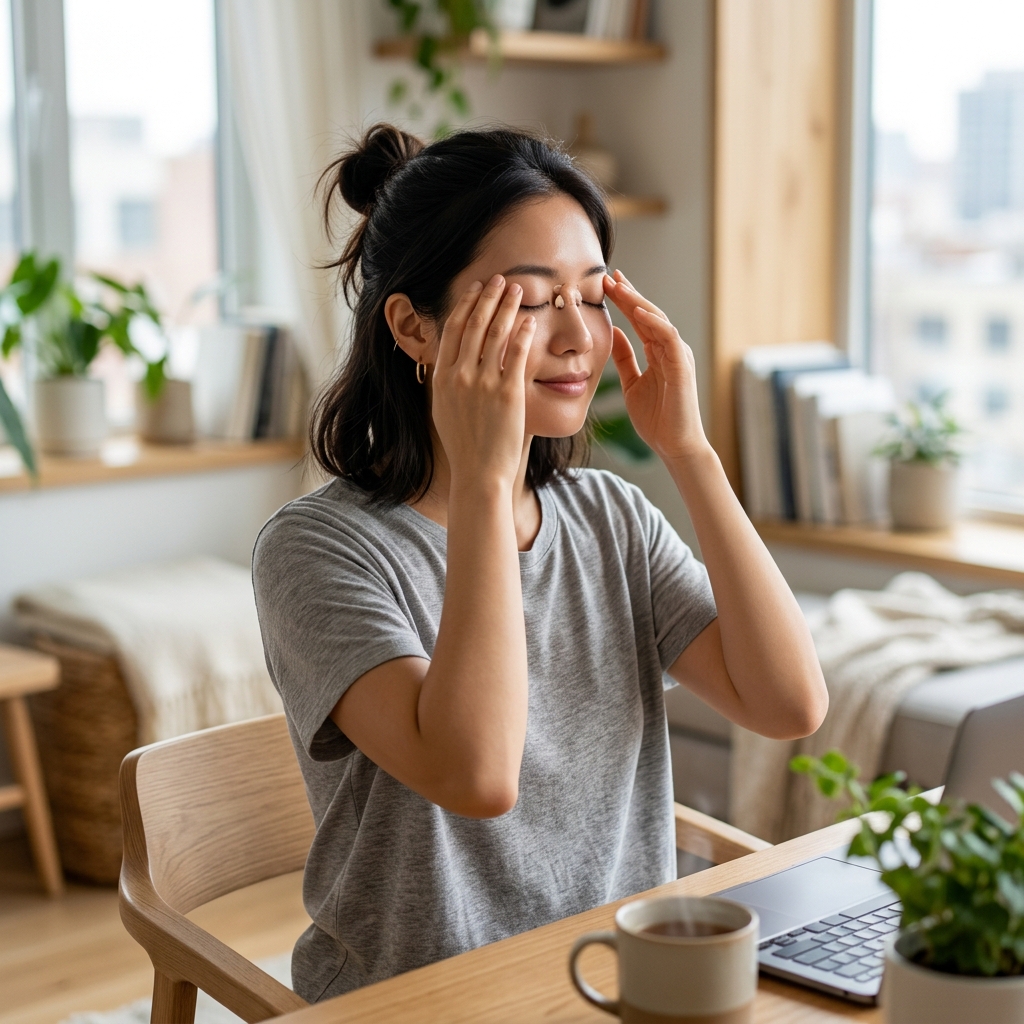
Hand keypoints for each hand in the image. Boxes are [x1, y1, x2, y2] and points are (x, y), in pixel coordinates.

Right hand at [431, 275, 535, 492]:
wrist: (478, 473)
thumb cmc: (464, 446)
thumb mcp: (444, 410)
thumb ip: (447, 382)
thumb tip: (449, 361)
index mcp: (441, 378)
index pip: (452, 330)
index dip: (465, 305)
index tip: (474, 289)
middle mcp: (460, 376)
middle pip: (474, 324)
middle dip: (488, 296)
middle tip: (499, 279)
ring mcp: (483, 383)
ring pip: (496, 332)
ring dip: (507, 305)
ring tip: (518, 289)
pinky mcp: (508, 392)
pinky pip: (517, 353)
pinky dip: (523, 332)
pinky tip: (530, 319)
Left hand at [603, 270, 709, 462]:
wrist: (674, 445)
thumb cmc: (656, 419)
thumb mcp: (632, 384)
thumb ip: (624, 358)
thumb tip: (613, 333)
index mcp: (658, 353)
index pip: (640, 320)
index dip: (624, 301)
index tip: (605, 285)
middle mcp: (670, 350)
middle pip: (648, 314)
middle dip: (629, 294)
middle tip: (608, 276)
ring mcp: (678, 356)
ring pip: (658, 320)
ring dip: (638, 302)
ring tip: (620, 286)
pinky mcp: (682, 366)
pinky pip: (668, 338)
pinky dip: (654, 323)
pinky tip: (638, 312)